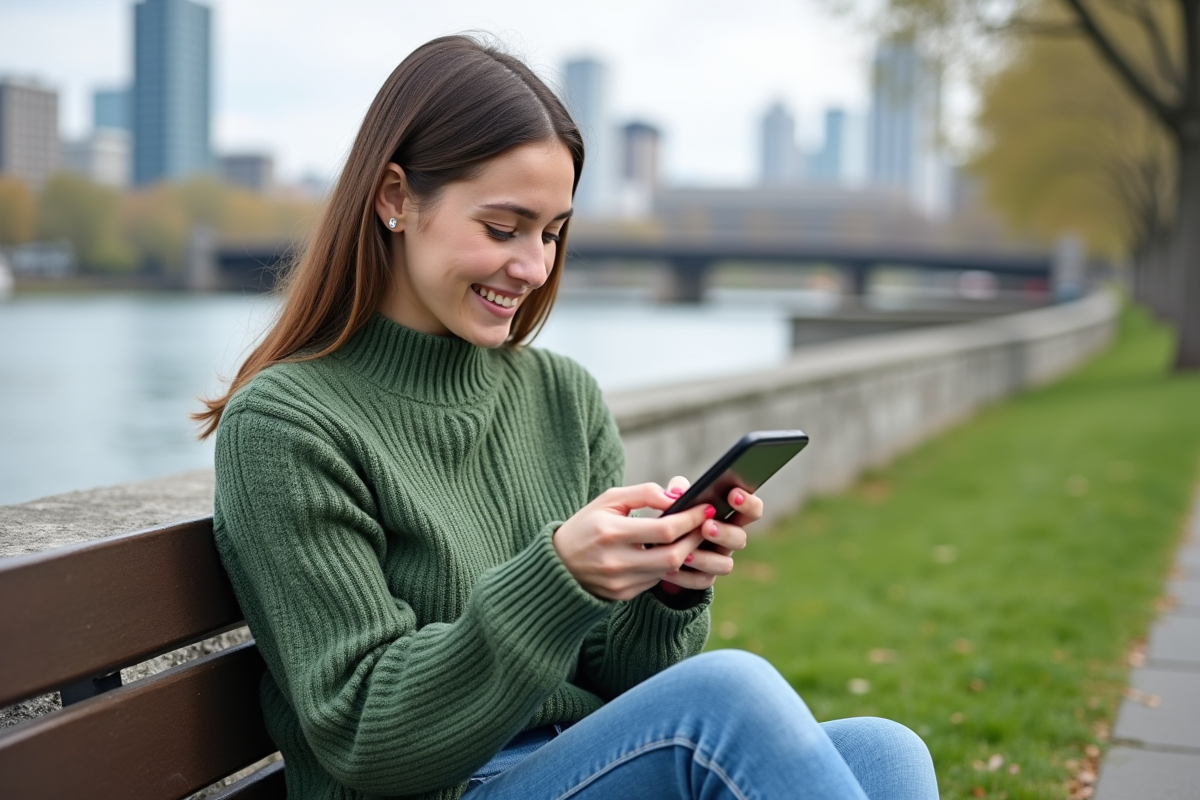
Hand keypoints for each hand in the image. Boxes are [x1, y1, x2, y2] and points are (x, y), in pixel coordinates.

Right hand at [553, 483, 712, 600]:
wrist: (557, 564)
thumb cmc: (587, 525)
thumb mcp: (609, 500)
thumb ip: (644, 493)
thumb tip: (678, 497)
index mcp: (610, 531)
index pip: (665, 529)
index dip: (690, 520)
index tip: (705, 509)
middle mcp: (615, 561)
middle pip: (673, 556)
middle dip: (695, 539)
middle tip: (706, 525)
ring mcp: (620, 582)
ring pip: (668, 571)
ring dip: (686, 554)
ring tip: (692, 537)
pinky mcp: (623, 595)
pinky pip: (656, 581)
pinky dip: (667, 567)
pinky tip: (671, 552)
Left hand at [658, 477, 763, 592]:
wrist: (654, 546)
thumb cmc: (672, 515)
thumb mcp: (671, 498)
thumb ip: (675, 490)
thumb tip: (677, 492)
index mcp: (728, 515)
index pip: (752, 509)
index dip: (748, 503)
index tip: (732, 495)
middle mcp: (728, 538)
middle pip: (741, 539)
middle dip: (725, 533)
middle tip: (706, 527)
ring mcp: (718, 559)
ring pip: (725, 565)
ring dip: (706, 559)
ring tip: (685, 554)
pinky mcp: (703, 578)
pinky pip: (702, 581)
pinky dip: (686, 577)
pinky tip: (670, 570)